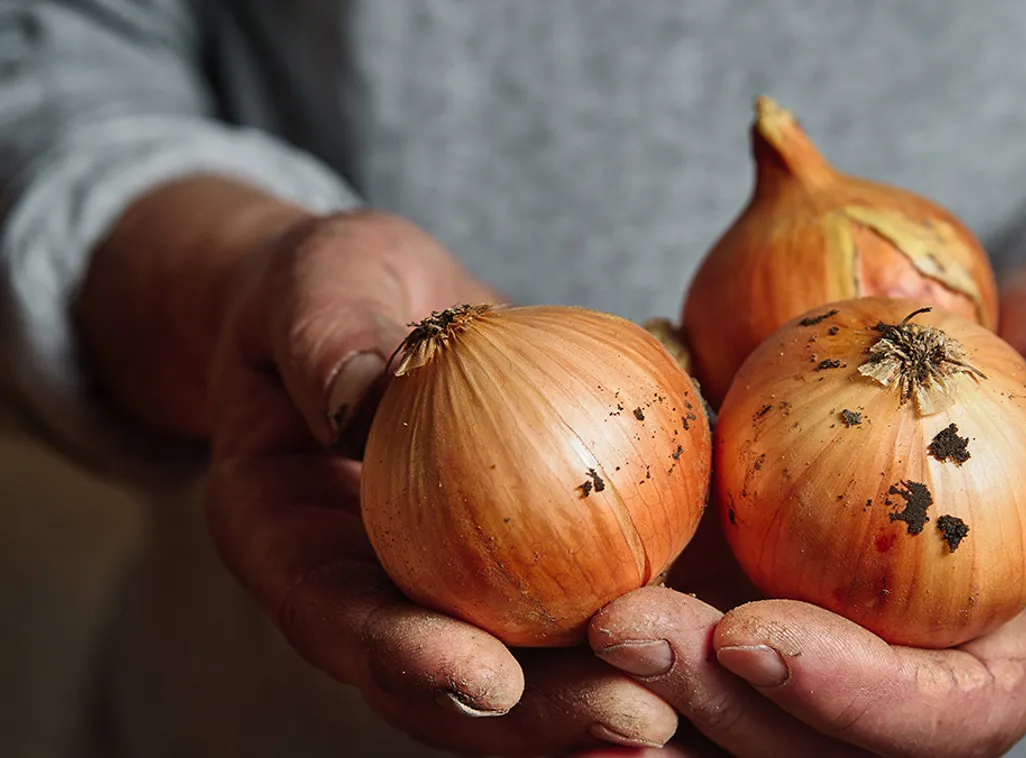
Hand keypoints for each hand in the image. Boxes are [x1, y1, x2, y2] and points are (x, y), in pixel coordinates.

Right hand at [204, 211, 680, 754]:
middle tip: (633, 719)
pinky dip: (654, 627)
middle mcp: (377, 590)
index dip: (406, 659)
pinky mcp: (531, 561)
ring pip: (532, 669)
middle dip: (542, 715)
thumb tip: (356, 391)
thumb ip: (325, 340)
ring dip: (608, 693)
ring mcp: (457, 586)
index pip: (341, 619)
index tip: (485, 677)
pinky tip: (727, 635)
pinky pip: (590, 599)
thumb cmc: (327, 290)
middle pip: (452, 682)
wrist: (374, 306)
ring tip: (695, 704)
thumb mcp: (314, 288)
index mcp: (295, 544)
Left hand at [576, 265, 1025, 756]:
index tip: (757, 636)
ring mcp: (844, 647)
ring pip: (745, 715)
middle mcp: (926, 673)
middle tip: (625, 628)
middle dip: (722, 703)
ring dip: (657, 686)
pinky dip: (637, 638)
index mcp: (1025, 644)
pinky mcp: (777, 600)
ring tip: (580, 617)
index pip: (948, 714)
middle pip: (821, 743)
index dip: (855, 699)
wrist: (1018, 366)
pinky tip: (562, 589)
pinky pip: (703, 643)